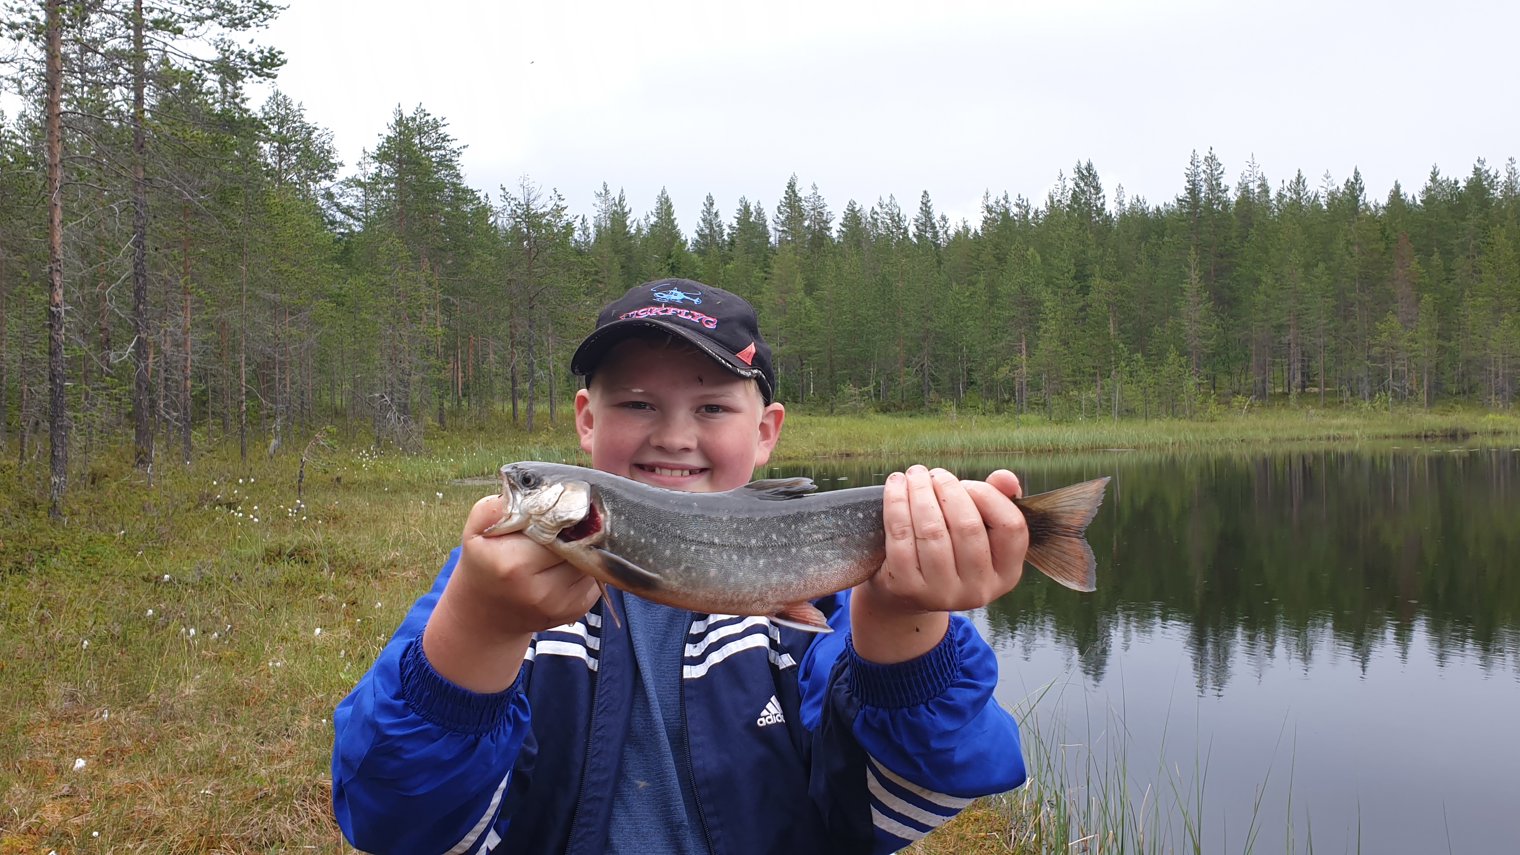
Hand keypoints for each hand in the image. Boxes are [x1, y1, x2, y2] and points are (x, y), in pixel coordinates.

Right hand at [422, 494, 600, 691]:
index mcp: (513, 564)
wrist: (486, 613)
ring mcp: (560, 604)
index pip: (555, 526)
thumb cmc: (483, 563)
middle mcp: (540, 589)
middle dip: (574, 528)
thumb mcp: (476, 532)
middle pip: (577, 542)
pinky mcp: (577, 609)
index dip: (558, 513)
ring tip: (561, 542)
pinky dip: (584, 564)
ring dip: (582, 545)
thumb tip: (525, 490)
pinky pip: (593, 574)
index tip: (553, 509)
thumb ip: (495, 508)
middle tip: (562, 522)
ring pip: (590, 557)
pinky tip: (564, 563)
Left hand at [851, 466, 1028, 663]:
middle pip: (968, 527)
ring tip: (914, 475)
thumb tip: (1005, 478)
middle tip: (935, 474)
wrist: (909, 591)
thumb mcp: (981, 531)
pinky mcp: (907, 588)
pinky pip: (901, 538)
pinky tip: (895, 487)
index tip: (967, 483)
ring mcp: (942, 593)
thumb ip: (998, 500)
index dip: (989, 497)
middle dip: (949, 490)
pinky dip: (896, 505)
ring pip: (932, 531)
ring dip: (920, 493)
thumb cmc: (951, 550)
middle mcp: (979, 590)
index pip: (1011, 527)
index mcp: (1006, 574)